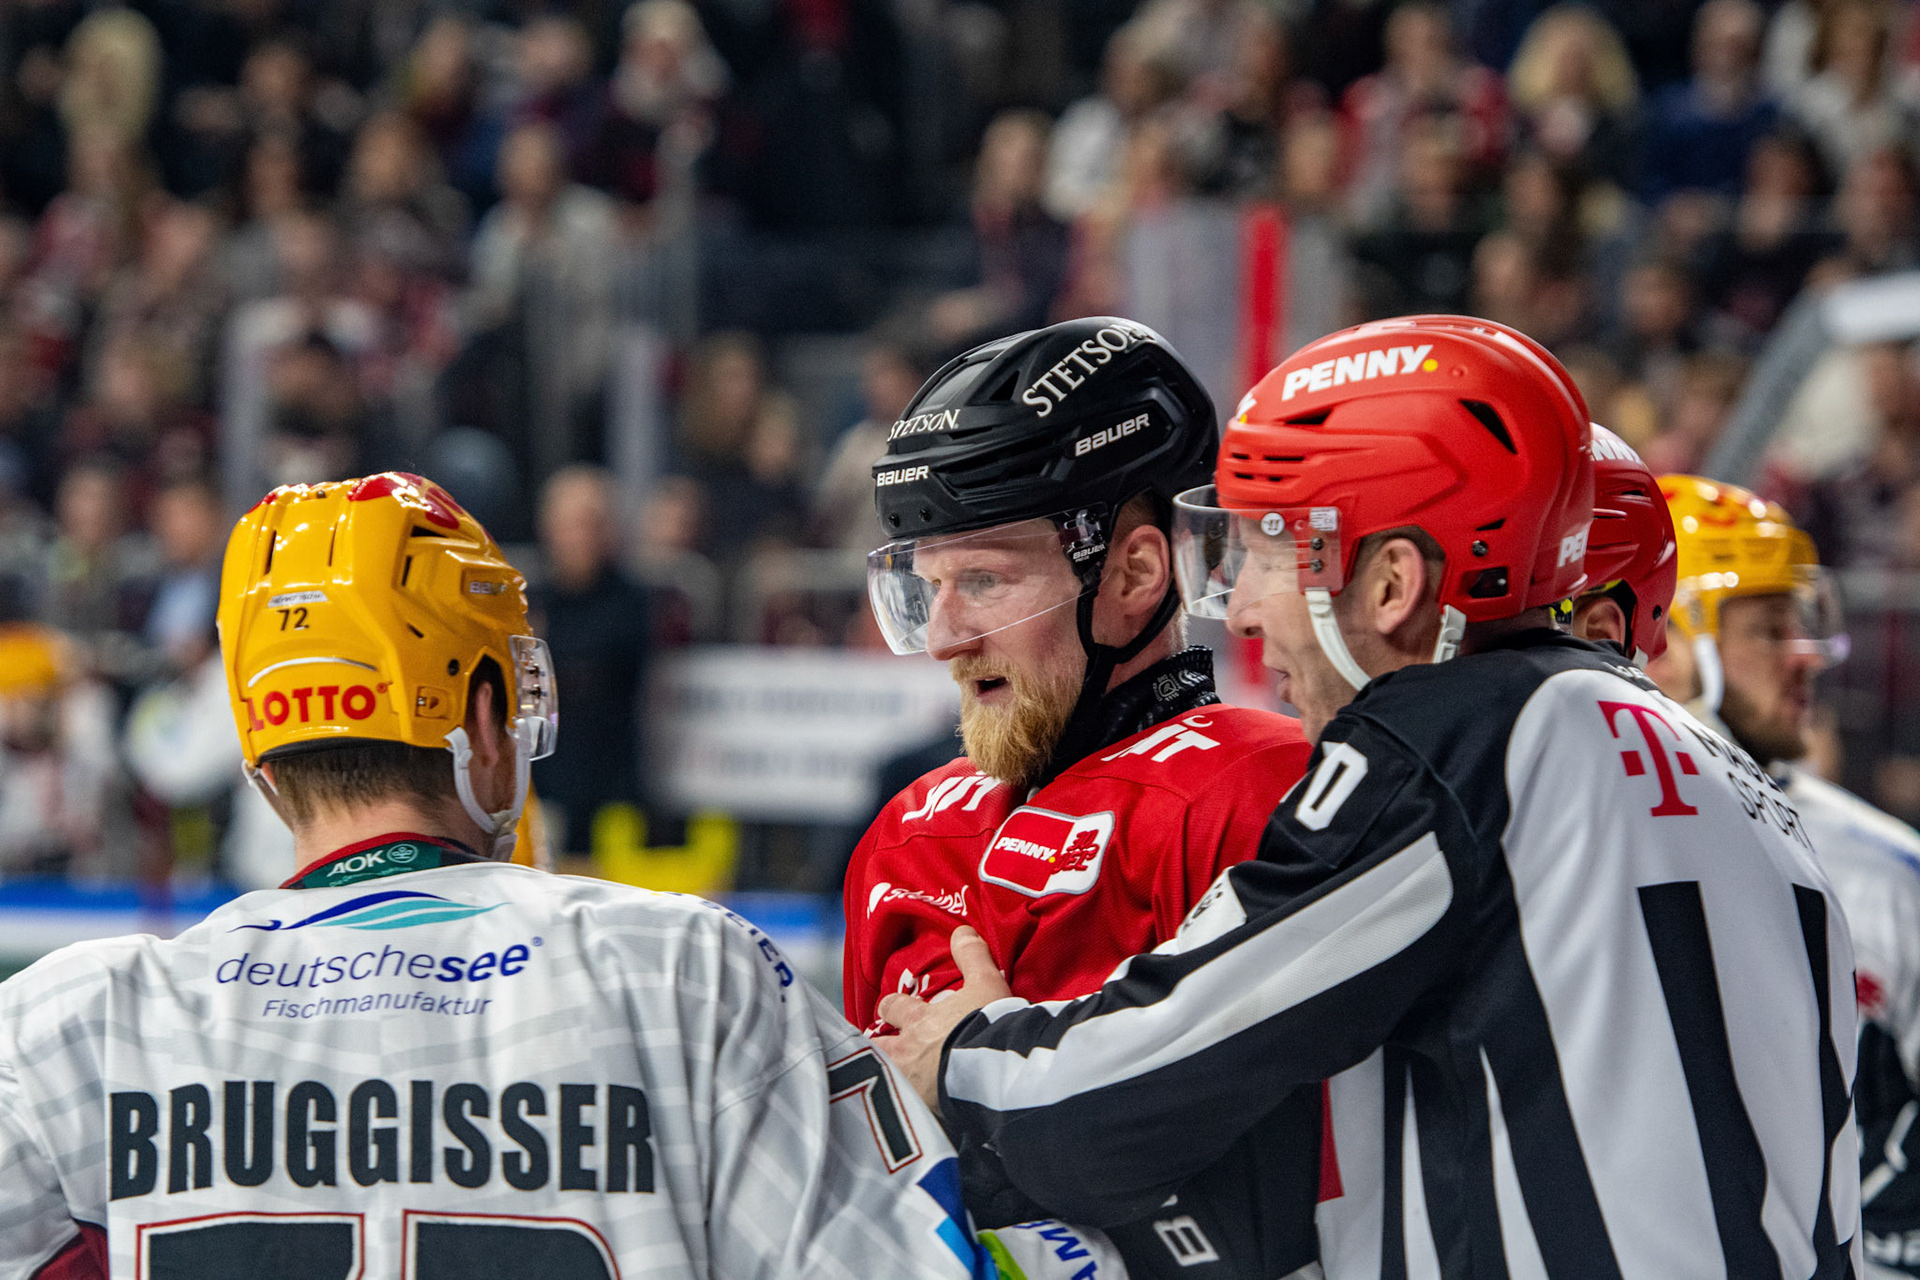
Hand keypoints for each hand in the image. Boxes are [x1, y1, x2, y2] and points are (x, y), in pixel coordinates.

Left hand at [873, 926, 1011, 1109]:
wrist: (995, 1070)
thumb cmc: (988, 1023)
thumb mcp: (986, 982)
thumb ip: (972, 956)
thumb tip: (961, 930)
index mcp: (919, 1020)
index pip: (892, 1009)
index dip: (892, 1008)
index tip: (891, 1010)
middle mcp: (908, 1052)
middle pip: (879, 1048)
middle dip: (879, 1047)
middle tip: (881, 1049)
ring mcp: (913, 1085)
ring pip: (887, 1079)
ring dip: (889, 1078)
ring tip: (892, 1084)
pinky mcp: (926, 1112)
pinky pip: (911, 1110)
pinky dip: (913, 1109)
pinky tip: (920, 1115)